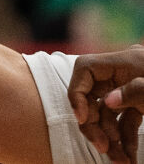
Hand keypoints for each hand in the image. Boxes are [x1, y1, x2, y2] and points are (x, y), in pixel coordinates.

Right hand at [70, 46, 143, 161]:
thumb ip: (134, 92)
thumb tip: (107, 102)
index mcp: (126, 61)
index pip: (86, 69)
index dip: (77, 92)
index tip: (82, 118)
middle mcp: (125, 74)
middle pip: (94, 95)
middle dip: (95, 124)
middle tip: (102, 147)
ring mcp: (133, 91)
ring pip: (108, 113)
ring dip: (110, 138)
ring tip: (119, 160)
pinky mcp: (142, 106)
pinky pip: (125, 122)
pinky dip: (125, 139)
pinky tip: (128, 157)